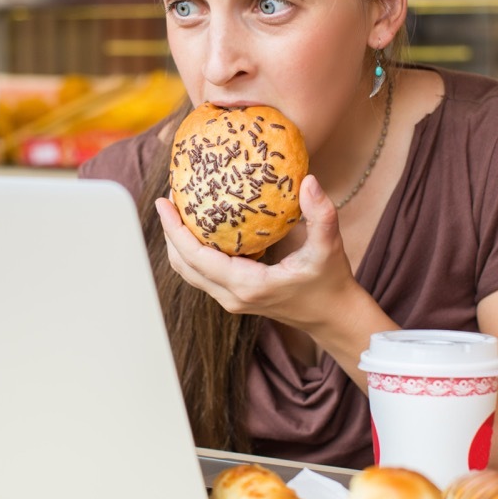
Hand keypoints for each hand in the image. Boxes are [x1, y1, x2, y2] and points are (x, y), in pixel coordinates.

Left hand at [154, 175, 359, 332]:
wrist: (333, 317)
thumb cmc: (331, 283)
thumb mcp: (329, 247)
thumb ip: (321, 214)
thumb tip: (309, 181)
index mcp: (247, 284)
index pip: (196, 257)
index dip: (174, 229)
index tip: (163, 202)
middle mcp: (232, 296)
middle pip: (183, 265)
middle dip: (170, 232)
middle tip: (168, 199)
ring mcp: (232, 299)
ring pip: (190, 271)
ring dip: (178, 242)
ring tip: (178, 209)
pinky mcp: (236, 297)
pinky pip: (204, 272)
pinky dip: (194, 251)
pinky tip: (200, 226)